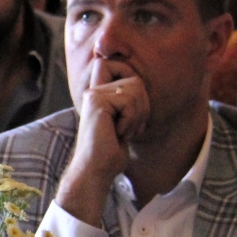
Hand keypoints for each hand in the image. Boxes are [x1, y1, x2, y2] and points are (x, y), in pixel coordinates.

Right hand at [57, 59, 147, 224]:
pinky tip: (118, 133)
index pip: (117, 65)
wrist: (97, 171)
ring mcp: (94, 94)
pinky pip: (129, 101)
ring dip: (137, 115)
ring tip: (123, 131)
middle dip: (142, 105)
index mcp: (99, 93)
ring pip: (135, 88)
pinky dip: (130, 120)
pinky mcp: (97, 102)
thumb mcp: (124, 121)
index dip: (132, 77)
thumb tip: (140, 83)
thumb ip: (128, 100)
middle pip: (135, 79)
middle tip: (131, 127)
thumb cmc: (111, 151)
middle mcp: (94, 90)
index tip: (132, 109)